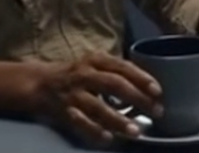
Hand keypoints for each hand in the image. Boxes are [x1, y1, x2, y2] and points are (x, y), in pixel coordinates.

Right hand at [33, 53, 162, 146]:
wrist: (40, 82)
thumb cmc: (76, 74)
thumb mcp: (94, 65)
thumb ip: (115, 72)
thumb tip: (147, 88)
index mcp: (94, 60)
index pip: (121, 66)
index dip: (140, 78)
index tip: (158, 91)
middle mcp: (84, 74)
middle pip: (113, 84)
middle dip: (136, 98)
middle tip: (156, 111)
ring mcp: (74, 93)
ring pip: (97, 106)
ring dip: (118, 119)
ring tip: (136, 131)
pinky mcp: (64, 110)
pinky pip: (81, 122)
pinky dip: (95, 131)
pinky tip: (109, 138)